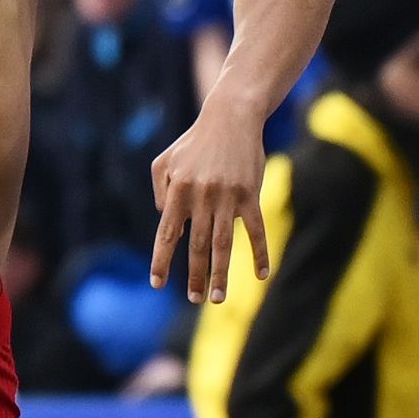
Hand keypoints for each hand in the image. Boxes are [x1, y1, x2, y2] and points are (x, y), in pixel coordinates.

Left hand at [149, 103, 272, 303]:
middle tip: (195, 299)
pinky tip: (260, 274)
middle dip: (195, 276)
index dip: (162, 260)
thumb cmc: (193, 142)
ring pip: (223, 243)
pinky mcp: (250, 194)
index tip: (158, 284)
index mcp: (177, 191)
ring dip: (220, 273)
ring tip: (216, 297)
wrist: (230, 118)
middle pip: (197, 245)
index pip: (167, 234)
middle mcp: (201, 196)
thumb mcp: (164, 162)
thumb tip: (169, 226)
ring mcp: (227, 197)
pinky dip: (259, 253)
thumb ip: (159, 192)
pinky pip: (256, 230)